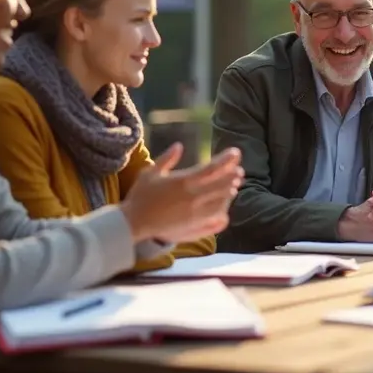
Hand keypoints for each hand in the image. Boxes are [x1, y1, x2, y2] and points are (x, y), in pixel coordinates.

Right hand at [119, 143, 242, 242]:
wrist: (133, 223)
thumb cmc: (140, 196)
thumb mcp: (150, 172)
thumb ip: (167, 159)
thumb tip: (179, 145)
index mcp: (184, 181)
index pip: (212, 168)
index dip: (226, 160)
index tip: (235, 153)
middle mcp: (193, 197)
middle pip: (221, 185)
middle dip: (232, 177)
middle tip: (239, 172)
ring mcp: (195, 213)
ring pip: (221, 202)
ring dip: (229, 193)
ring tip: (233, 188)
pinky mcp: (194, 227)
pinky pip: (215, 220)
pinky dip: (222, 213)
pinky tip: (224, 210)